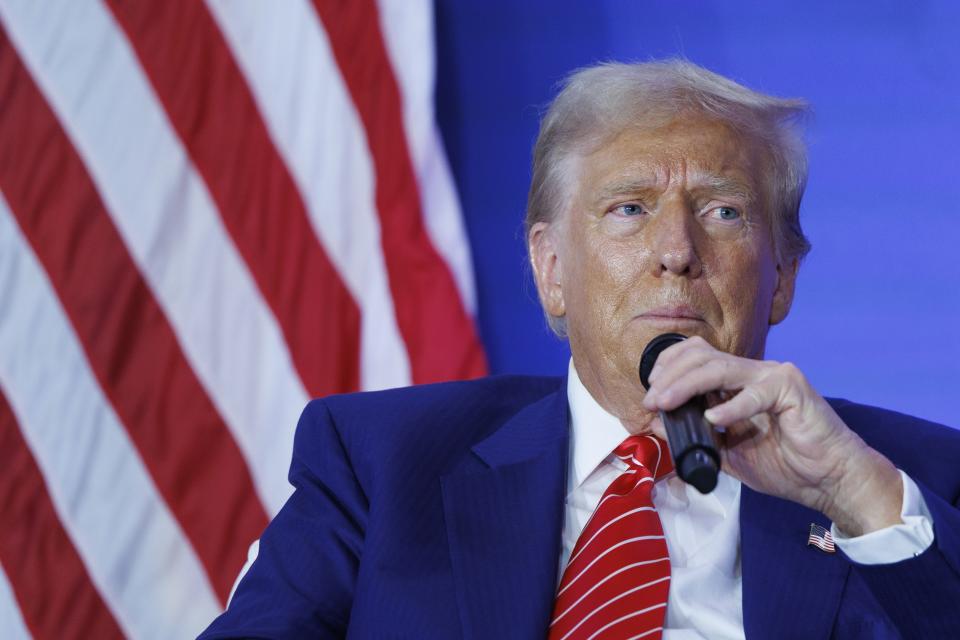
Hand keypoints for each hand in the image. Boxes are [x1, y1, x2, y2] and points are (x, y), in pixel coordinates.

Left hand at [642, 336, 902, 535]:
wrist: (828, 481)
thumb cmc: (785, 466)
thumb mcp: (727, 454)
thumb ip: (695, 438)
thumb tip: (656, 425)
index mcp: (737, 384)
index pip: (695, 357)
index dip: (668, 368)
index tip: (649, 394)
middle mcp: (753, 373)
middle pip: (701, 356)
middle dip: (669, 375)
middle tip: (651, 400)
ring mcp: (773, 376)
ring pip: (721, 367)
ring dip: (687, 384)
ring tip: (666, 403)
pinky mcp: (792, 389)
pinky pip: (756, 391)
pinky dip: (732, 406)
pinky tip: (716, 420)